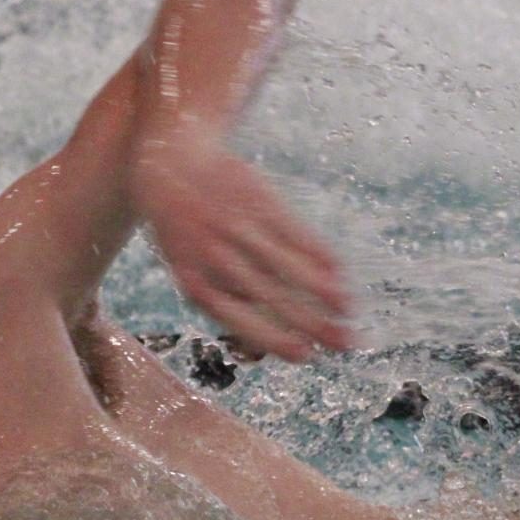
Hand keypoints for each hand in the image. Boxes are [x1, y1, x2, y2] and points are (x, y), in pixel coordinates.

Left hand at [133, 132, 352, 361]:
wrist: (170, 163)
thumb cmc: (185, 233)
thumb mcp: (187, 269)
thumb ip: (220, 301)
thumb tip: (261, 349)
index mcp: (194, 280)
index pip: (237, 318)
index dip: (274, 337)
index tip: (305, 356)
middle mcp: (215, 255)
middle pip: (269, 295)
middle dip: (311, 322)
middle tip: (344, 342)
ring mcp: (236, 225)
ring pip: (284, 264)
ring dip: (321, 288)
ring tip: (349, 310)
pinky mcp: (256, 199)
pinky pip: (292, 231)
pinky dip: (317, 253)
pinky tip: (339, 271)